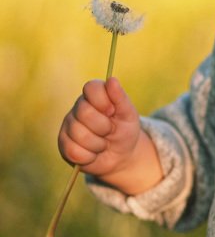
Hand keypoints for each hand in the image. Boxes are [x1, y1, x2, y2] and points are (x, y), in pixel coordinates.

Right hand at [58, 77, 161, 192]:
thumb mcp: (128, 115)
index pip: (91, 88)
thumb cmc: (124, 131)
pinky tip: (94, 153)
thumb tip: (112, 80)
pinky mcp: (64, 145)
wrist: (120, 156)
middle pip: (85, 113)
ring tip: (103, 144)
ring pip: (79, 134)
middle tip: (109, 131)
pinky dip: (90, 156)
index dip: (103, 101)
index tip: (112, 111)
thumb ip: (120, 98)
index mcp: (94, 96)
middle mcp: (78, 108)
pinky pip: (74, 151)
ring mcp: (68, 126)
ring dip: (98, 144)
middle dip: (104, 127)